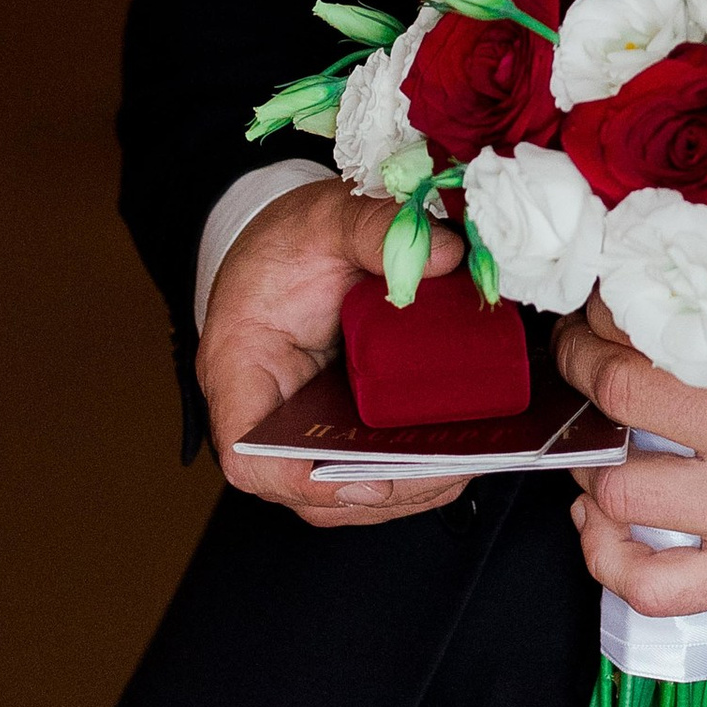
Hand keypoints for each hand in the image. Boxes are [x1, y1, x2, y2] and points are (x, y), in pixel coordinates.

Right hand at [200, 181, 466, 530]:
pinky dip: (416, 469)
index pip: (247, 453)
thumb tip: (444, 254)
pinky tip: (464, 449)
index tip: (366, 479)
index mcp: (238, 367)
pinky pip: (372, 466)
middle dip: (383, 488)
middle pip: (310, 487)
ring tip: (468, 460)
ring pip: (347, 489)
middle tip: (447, 467)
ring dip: (408, 488)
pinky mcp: (343, 426)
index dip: (299, 480)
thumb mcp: (326, 216)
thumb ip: (376, 229)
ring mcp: (306, 427)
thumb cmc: (290, 238)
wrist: (292, 242)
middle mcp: (267, 414)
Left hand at [552, 298, 706, 613]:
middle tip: (579, 348)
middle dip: (581, 363)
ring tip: (592, 434)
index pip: (659, 322)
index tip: (607, 294)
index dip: (612, 302)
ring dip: (589, 457)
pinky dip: (608, 556)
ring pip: (619, 491)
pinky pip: (652, 587)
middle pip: (619, 395)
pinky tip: (602, 522)